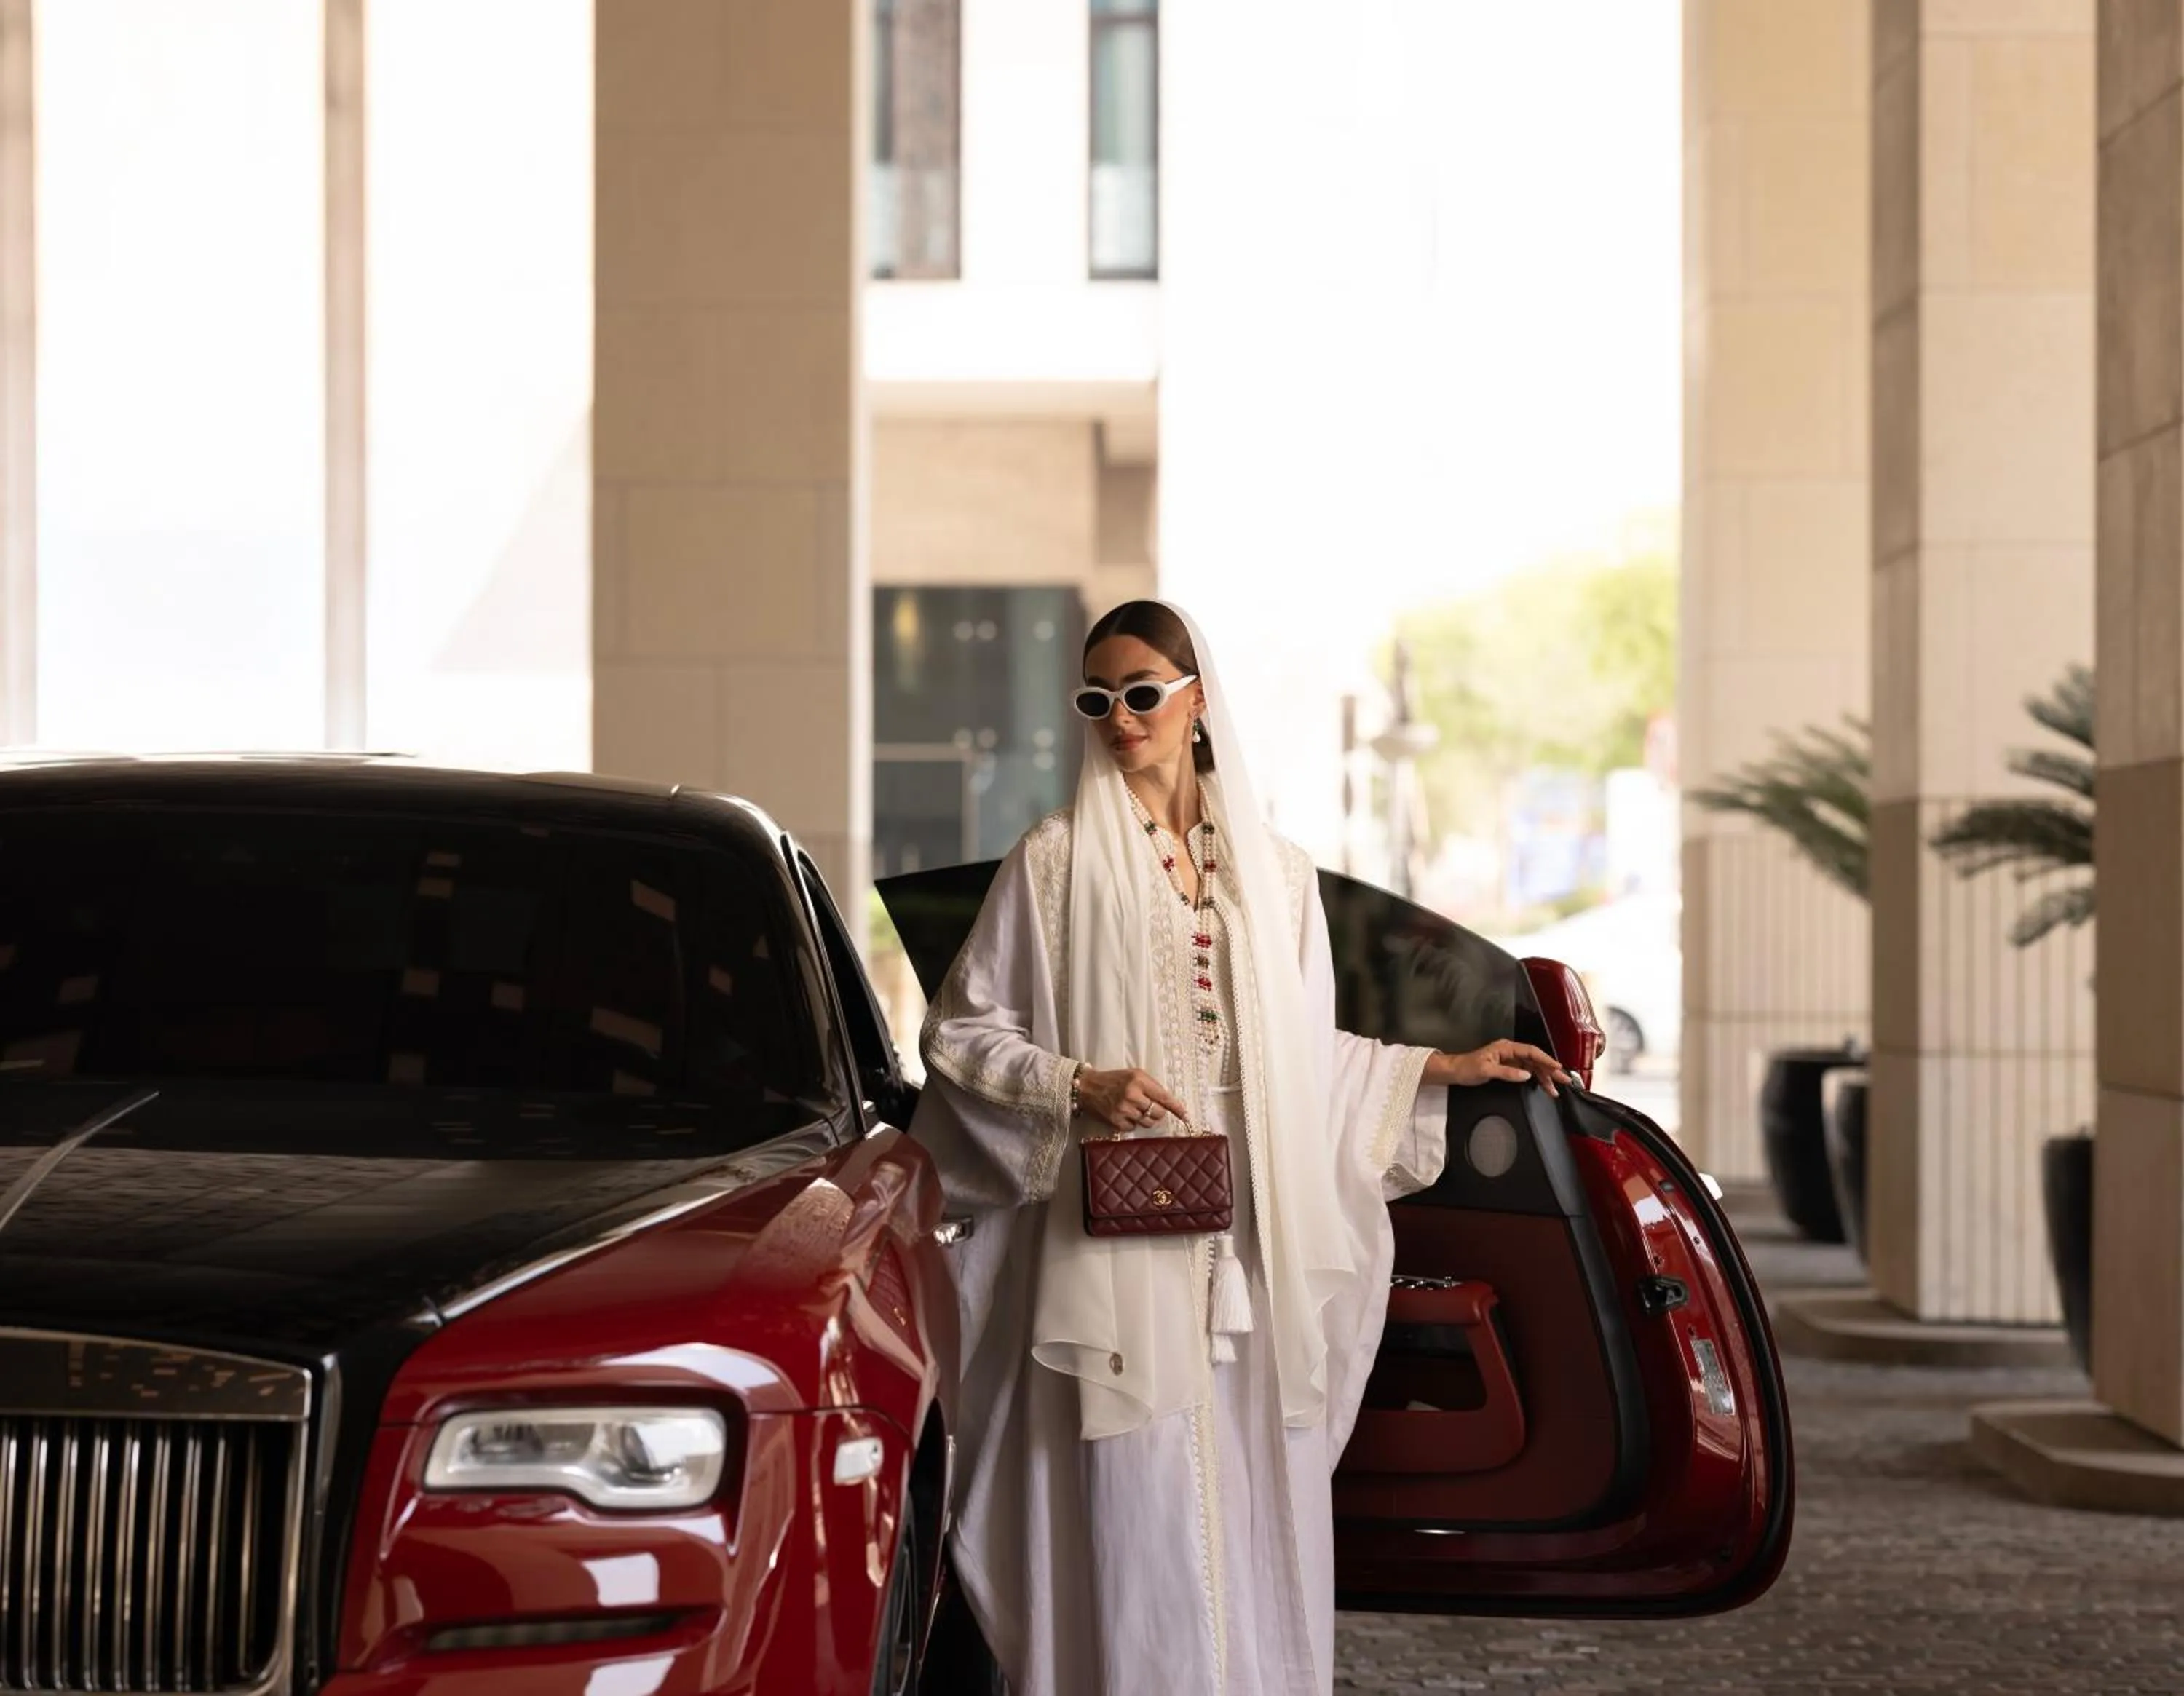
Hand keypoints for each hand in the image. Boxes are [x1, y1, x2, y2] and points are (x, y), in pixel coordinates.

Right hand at [1073, 1066, 1190, 1133]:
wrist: (1088, 1087)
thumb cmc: (1114, 1079)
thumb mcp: (1134, 1075)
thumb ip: (1151, 1086)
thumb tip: (1169, 1103)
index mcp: (1139, 1080)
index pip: (1163, 1097)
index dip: (1176, 1107)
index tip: (1185, 1115)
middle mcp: (1132, 1095)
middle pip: (1158, 1113)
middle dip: (1157, 1112)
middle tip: (1150, 1107)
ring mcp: (1123, 1109)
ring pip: (1148, 1123)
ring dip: (1145, 1118)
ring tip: (1135, 1109)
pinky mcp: (1116, 1121)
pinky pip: (1134, 1128)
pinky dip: (1133, 1123)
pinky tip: (1125, 1114)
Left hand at [1426, 1040, 1570, 1096]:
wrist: (1454, 1072)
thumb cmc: (1466, 1067)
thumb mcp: (1486, 1071)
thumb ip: (1507, 1072)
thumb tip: (1526, 1074)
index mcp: (1506, 1047)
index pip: (1531, 1052)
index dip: (1546, 1060)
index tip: (1557, 1068)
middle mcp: (1510, 1052)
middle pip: (1535, 1059)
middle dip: (1550, 1070)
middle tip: (1564, 1081)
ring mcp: (1510, 1060)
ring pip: (1533, 1067)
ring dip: (1544, 1077)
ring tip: (1555, 1089)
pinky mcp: (1509, 1067)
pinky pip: (1527, 1072)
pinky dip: (1536, 1079)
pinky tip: (1543, 1086)